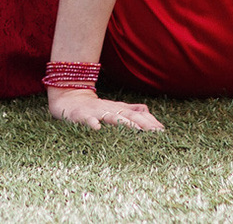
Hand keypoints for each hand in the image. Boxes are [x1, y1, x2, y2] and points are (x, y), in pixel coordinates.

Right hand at [46, 88, 163, 132]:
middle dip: (142, 124)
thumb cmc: (96, 108)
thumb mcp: (116, 108)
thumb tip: (150, 113)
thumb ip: (132, 110)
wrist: (69, 99)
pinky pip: (87, 120)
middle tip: (155, 133)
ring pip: (112, 117)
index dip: (150, 122)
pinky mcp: (82, 116)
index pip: (137, 116)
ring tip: (136, 130)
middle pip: (129, 116)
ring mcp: (97, 113)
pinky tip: (97, 128)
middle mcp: (110, 110)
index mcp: (119, 109)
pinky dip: (92, 123)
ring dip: (123, 123)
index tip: (162, 131)